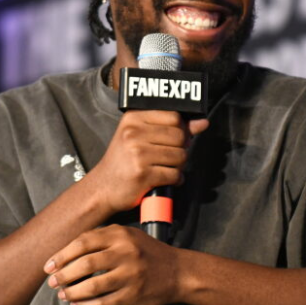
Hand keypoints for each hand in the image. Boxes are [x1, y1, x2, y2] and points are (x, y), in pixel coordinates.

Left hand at [44, 225, 183, 304]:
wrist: (178, 271)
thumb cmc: (147, 252)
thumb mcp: (128, 235)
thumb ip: (102, 238)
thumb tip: (68, 251)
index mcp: (120, 235)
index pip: (83, 243)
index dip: (62, 255)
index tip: (48, 266)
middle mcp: (125, 253)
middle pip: (85, 264)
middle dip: (63, 275)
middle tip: (52, 283)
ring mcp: (131, 275)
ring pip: (93, 286)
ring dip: (73, 292)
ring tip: (63, 295)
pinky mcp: (134, 294)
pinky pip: (104, 303)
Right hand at [83, 110, 208, 213]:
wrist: (102, 188)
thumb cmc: (124, 161)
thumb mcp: (141, 137)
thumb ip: (172, 128)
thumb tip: (202, 122)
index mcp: (133, 119)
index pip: (173, 116)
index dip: (181, 129)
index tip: (174, 139)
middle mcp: (133, 133)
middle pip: (179, 136)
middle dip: (181, 149)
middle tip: (170, 157)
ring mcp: (137, 154)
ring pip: (180, 156)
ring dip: (178, 166)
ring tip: (165, 168)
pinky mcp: (142, 174)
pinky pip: (174, 174)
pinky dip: (175, 180)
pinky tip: (164, 179)